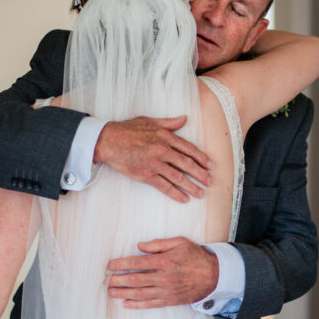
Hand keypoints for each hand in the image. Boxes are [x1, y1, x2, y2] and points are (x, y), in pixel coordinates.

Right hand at [94, 116, 212, 202]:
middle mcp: (162, 150)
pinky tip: (184, 199)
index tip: (210, 165)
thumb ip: (169, 122)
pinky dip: (175, 193)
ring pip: (178, 177)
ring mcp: (154, 163)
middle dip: (201, 174)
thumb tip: (184, 119)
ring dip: (191, 186)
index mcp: (165, 137)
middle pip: (187, 164)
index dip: (201, 158)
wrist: (108, 141)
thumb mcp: (150, 121)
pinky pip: (164, 186)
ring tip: (201, 193)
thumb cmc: (127, 129)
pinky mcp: (146, 175)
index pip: (188, 149)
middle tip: (210, 181)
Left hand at [107, 237, 218, 307]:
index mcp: (164, 261)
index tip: (110, 265)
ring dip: (123, 293)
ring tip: (111, 292)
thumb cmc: (196, 256)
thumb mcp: (179, 242)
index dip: (121, 264)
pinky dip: (137, 305)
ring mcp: (166, 290)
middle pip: (135, 280)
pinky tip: (126, 304)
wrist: (214, 275)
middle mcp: (163, 277)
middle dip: (118, 280)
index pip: (137, 263)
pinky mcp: (170, 300)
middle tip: (106, 280)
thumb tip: (139, 246)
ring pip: (140, 294)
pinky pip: (151, 304)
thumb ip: (158, 244)